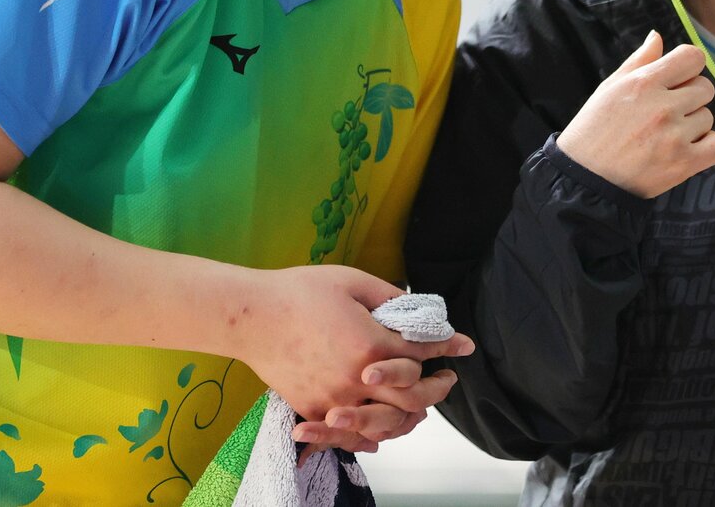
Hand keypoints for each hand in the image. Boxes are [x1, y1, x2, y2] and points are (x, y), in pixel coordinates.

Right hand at [238, 266, 474, 421]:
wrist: (251, 316)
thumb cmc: (299, 292)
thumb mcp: (352, 281)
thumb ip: (388, 297)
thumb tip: (415, 309)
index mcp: (371, 343)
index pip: (421, 352)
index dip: (446, 347)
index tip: (463, 345)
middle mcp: (357, 378)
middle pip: (412, 397)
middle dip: (437, 387)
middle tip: (448, 379)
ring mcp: (334, 399)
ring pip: (385, 422)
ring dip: (409, 415)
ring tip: (421, 405)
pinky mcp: (313, 409)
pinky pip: (350, 434)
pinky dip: (371, 434)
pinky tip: (382, 426)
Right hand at [557, 30, 714, 197]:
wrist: (585, 180)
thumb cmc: (593, 130)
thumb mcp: (609, 88)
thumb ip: (639, 61)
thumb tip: (658, 36)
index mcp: (643, 83)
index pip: (692, 57)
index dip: (688, 67)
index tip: (678, 80)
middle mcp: (662, 106)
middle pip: (705, 88)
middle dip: (690, 98)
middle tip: (666, 113)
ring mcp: (675, 135)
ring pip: (709, 117)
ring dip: (693, 125)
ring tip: (666, 136)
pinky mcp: (684, 163)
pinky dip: (710, 147)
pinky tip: (689, 149)